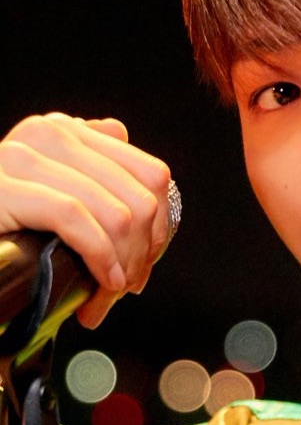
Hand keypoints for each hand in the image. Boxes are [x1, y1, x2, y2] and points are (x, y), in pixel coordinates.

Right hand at [0, 113, 173, 326]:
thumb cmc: (5, 233)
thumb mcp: (54, 195)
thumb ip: (94, 172)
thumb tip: (148, 172)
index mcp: (65, 131)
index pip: (150, 173)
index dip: (161, 223)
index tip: (147, 260)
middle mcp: (47, 133)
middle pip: (140, 196)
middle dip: (143, 250)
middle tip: (128, 284)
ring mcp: (22, 158)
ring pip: (117, 212)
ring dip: (123, 263)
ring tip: (110, 293)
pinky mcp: (5, 189)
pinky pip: (77, 220)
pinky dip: (100, 257)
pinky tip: (102, 282)